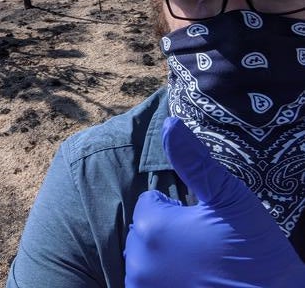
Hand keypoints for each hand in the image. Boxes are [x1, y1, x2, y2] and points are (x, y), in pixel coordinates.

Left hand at [124, 117, 304, 287]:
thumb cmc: (255, 251)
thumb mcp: (228, 196)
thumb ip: (193, 160)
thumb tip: (170, 124)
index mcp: (153, 227)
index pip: (148, 203)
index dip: (176, 210)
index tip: (201, 223)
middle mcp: (139, 262)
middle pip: (143, 231)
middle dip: (167, 233)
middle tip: (204, 246)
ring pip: (144, 259)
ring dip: (164, 260)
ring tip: (200, 266)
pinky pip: (147, 284)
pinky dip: (164, 279)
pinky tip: (192, 282)